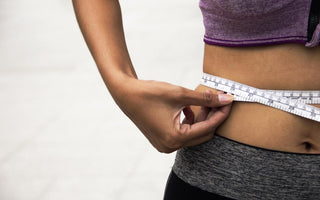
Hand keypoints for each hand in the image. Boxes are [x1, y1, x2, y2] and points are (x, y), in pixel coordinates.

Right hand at [114, 78, 232, 152]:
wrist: (125, 94)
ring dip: (201, 118)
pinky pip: (183, 133)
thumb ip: (205, 98)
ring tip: (205, 101)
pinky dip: (190, 121)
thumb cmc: (149, 93)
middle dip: (212, 117)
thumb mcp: (180, 94)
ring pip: (193, 133)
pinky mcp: (163, 139)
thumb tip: (226, 99)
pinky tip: (188, 107)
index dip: (220, 114)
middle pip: (202, 134)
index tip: (230, 101)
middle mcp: (170, 146)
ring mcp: (165, 144)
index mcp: (174, 138)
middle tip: (220, 100)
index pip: (207, 128)